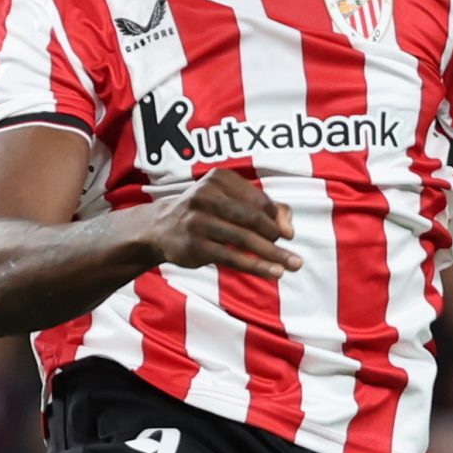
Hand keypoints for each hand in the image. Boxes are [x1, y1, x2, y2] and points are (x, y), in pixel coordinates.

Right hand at [144, 171, 299, 277]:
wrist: (160, 228)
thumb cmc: (204, 213)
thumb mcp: (229, 202)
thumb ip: (263, 209)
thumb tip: (289, 229)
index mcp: (219, 179)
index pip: (258, 200)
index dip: (276, 219)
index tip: (286, 234)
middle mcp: (206, 195)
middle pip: (252, 218)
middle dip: (276, 238)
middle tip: (293, 254)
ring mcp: (197, 221)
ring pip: (244, 239)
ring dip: (271, 254)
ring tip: (292, 265)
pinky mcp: (193, 245)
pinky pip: (231, 257)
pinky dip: (255, 266)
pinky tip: (273, 272)